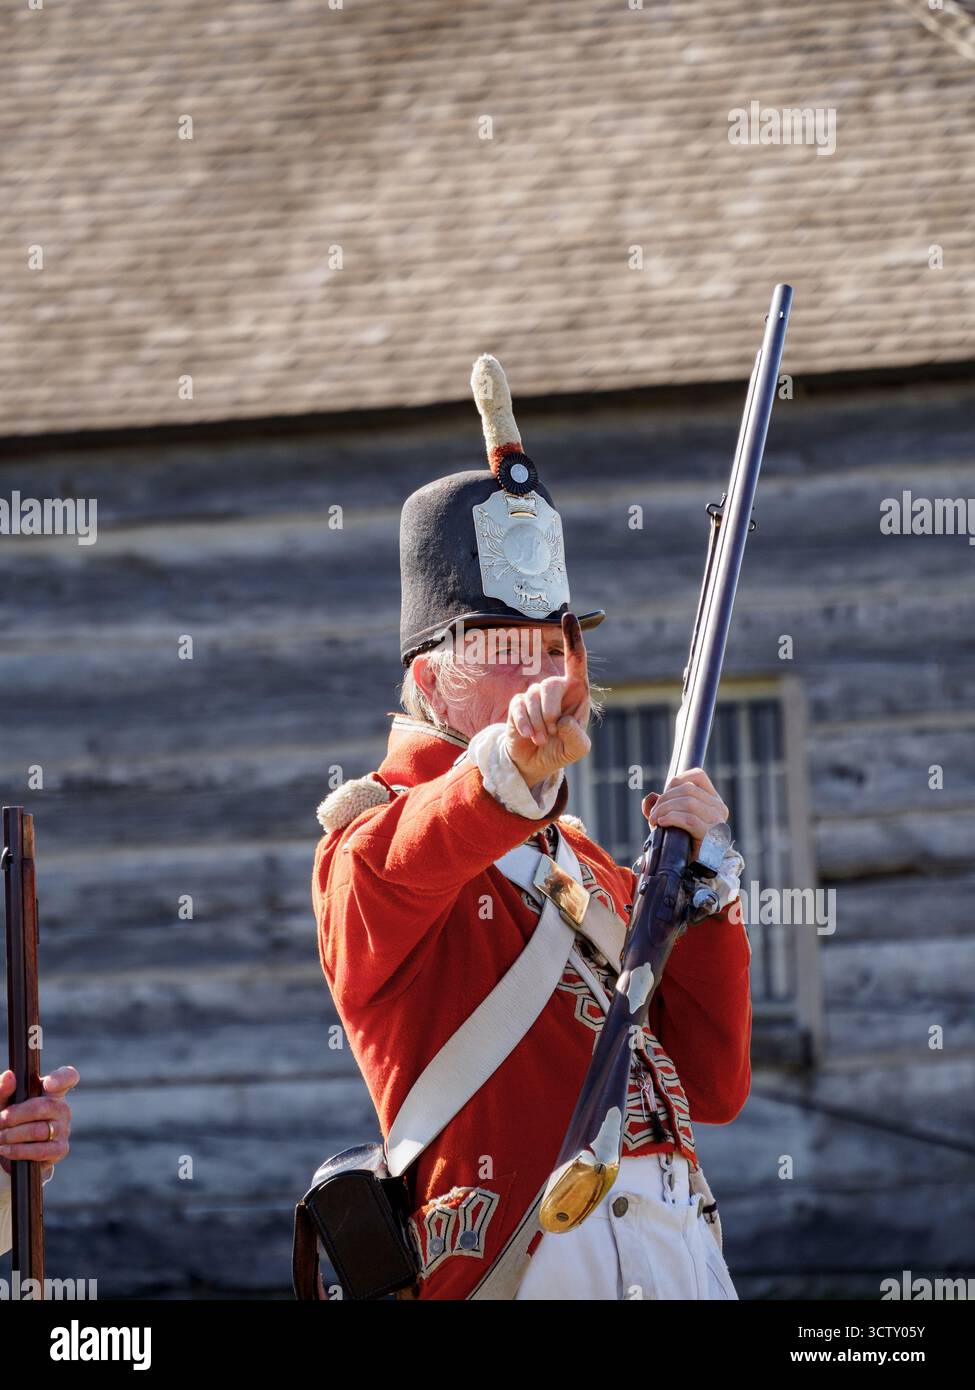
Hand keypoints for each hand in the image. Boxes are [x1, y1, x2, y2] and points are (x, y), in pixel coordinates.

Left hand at [0, 1065, 78, 1182]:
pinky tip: (5, 1149)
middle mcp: (62, 1108)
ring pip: (38, 1130)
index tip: (48, 1084)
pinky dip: (18, 1150)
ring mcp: (63, 1129)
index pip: (68, 1077)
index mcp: (52, 1090)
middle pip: (42, 1107)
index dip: (61, 1078)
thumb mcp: (3, 1102)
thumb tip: (9, 1076)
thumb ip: (3, 1089)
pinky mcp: (60, 1149)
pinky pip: (40, 1150)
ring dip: (12, 1135)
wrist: (9, 1148)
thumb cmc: (10, 1119)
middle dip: (14, 1116)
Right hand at [506, 613, 590, 785]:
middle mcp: (556, 688)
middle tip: (553, 732)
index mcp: (576, 691)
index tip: (567, 616)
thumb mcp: (577, 749)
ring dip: (538, 723)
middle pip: (550, 685)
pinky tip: (528, 736)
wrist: (535, 761)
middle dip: (550, 711)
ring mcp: (534, 695)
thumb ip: (577, 738)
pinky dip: (525, 724)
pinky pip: (518, 707)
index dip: (572, 638)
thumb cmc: (561, 748)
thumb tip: (564, 720)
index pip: (576, 660)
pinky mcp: (517, 704)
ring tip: (542, 738)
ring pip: (532, 698)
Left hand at [642, 767, 728, 860]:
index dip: (676, 781)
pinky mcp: (711, 835)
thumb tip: (650, 799)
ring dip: (665, 809)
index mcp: (712, 801)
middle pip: (688, 789)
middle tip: (653, 814)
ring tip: (655, 820)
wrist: (693, 871)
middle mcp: (718, 808)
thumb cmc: (683, 845)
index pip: (698, 776)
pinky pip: (689, 819)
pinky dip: (671, 818)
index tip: (663, 796)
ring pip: (688, 802)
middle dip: (664, 799)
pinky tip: (661, 824)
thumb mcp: (670, 822)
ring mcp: (717, 821)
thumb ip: (661, 808)